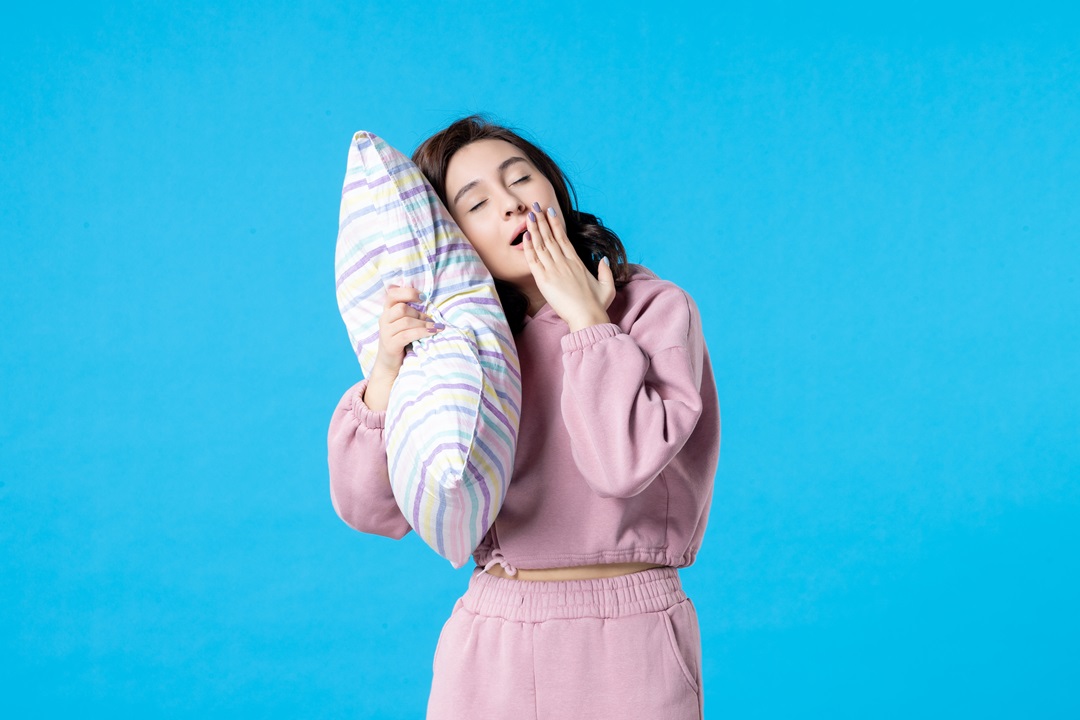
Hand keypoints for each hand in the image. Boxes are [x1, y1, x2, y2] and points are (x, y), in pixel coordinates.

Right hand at [372, 284, 443, 379]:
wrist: (390, 364)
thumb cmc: (401, 341)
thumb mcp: (404, 323)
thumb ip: (410, 311)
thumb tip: (425, 299)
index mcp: (387, 311)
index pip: (393, 294)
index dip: (408, 292)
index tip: (423, 298)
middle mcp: (384, 320)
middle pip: (402, 308)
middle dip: (419, 313)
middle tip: (429, 320)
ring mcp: (385, 333)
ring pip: (406, 321)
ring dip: (423, 324)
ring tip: (434, 327)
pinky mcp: (390, 345)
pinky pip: (407, 335)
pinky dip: (422, 332)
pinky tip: (432, 332)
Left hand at [523, 203, 614, 329]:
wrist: (587, 317)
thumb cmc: (597, 305)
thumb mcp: (607, 286)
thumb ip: (604, 271)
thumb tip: (602, 259)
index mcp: (577, 262)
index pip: (564, 238)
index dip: (556, 223)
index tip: (550, 212)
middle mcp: (564, 262)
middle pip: (550, 237)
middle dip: (541, 220)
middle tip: (535, 206)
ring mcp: (554, 270)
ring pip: (541, 244)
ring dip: (534, 228)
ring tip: (528, 214)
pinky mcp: (544, 280)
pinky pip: (534, 260)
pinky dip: (529, 246)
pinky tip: (525, 235)